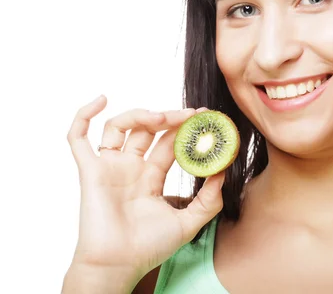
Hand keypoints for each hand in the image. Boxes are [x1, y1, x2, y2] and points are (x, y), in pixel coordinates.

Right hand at [66, 97, 224, 284]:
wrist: (119, 265)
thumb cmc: (148, 247)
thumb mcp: (189, 222)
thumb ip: (209, 199)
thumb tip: (222, 171)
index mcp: (150, 177)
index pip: (169, 143)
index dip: (186, 129)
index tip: (206, 118)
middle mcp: (130, 168)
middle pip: (148, 130)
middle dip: (170, 118)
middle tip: (192, 114)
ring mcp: (110, 167)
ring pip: (119, 126)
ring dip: (140, 115)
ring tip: (161, 116)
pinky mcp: (90, 171)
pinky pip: (78, 138)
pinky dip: (84, 116)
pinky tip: (101, 100)